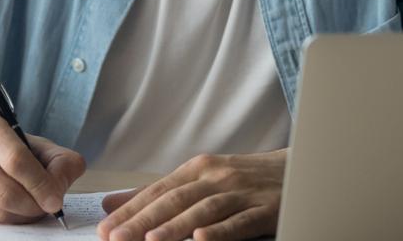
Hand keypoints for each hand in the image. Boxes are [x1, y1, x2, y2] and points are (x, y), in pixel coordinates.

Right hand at [0, 110, 85, 222]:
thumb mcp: (26, 140)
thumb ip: (56, 158)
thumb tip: (62, 185)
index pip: (17, 161)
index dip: (41, 184)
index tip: (55, 200)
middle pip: (6, 193)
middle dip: (34, 206)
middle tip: (46, 207)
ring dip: (21, 216)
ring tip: (29, 206)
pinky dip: (2, 220)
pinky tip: (5, 207)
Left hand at [97, 149, 285, 240]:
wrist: (299, 170)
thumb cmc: (245, 179)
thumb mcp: (201, 180)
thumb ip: (159, 193)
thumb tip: (111, 203)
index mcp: (198, 169)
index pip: (157, 190)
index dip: (130, 209)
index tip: (104, 228)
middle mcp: (217, 177)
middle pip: (175, 200)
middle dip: (142, 220)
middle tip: (115, 237)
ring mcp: (242, 192)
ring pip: (203, 210)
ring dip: (175, 226)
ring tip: (150, 240)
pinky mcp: (265, 209)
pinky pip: (240, 222)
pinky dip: (221, 231)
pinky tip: (202, 239)